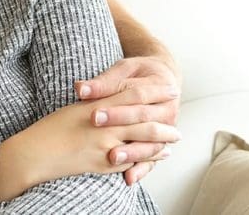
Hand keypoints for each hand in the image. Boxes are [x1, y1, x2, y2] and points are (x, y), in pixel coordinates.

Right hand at [0, 87, 180, 200]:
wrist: (36, 152)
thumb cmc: (52, 128)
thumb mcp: (75, 109)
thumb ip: (97, 102)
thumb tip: (116, 99)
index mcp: (96, 106)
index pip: (132, 95)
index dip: (153, 92)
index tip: (170, 89)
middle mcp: (104, 125)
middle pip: (144, 119)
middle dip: (163, 118)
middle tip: (178, 115)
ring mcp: (105, 146)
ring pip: (143, 142)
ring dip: (161, 139)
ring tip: (174, 137)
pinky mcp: (104, 164)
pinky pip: (133, 160)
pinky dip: (149, 157)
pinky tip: (157, 154)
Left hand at [75, 55, 181, 184]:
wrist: (163, 79)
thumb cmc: (138, 73)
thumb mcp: (124, 69)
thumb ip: (103, 82)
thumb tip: (81, 88)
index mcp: (162, 87)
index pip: (136, 97)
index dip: (115, 106)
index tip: (93, 114)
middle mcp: (168, 110)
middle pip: (143, 119)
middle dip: (120, 124)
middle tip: (96, 127)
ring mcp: (166, 130)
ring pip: (151, 142)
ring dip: (132, 151)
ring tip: (112, 157)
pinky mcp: (160, 144)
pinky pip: (153, 160)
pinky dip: (141, 169)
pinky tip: (128, 178)